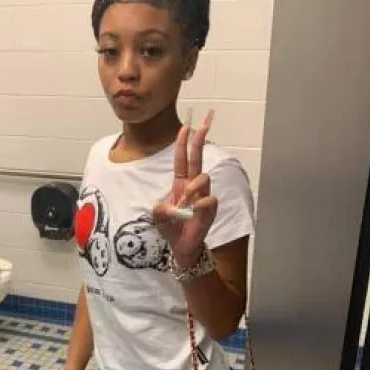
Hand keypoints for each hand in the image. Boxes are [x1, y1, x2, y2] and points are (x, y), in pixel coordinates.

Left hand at [153, 110, 217, 265]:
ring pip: (202, 177)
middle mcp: (194, 187)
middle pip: (197, 159)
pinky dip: (200, 204)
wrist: (183, 248)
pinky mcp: (210, 209)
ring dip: (192, 186)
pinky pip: (208, 199)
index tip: (186, 126)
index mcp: (180, 184)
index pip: (182, 160)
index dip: (183, 143)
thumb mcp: (158, 219)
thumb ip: (158, 212)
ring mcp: (203, 196)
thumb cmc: (172, 229)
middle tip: (205, 121)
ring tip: (185, 203)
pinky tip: (194, 212)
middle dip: (200, 140)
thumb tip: (163, 207)